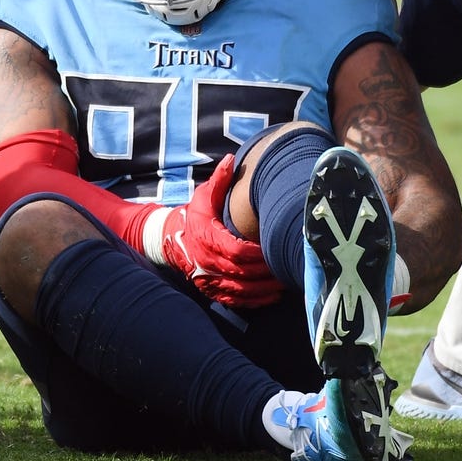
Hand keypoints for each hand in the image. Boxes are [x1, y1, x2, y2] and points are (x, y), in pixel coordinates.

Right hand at [156, 154, 284, 307]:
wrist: (173, 240)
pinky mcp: (212, 291)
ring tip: (285, 281)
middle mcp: (207, 263)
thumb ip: (219, 180)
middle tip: (288, 265)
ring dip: (265, 288)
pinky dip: (256, 300)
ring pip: (241, 290)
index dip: (256, 252)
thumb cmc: (194, 215)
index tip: (273, 247)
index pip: (235, 250)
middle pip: (242, 272)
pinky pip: (236, 301)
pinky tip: (273, 295)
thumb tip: (231, 159)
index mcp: (207, 239)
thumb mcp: (203, 196)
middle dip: (266, 271)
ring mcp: (209, 280)